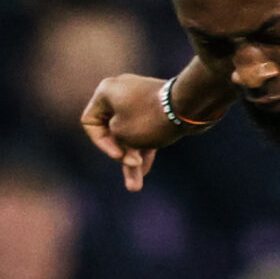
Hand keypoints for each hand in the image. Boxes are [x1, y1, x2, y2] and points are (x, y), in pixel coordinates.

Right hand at [79, 73, 180, 191]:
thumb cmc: (149, 119)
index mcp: (106, 91)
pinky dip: (144, 147)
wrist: (189, 104)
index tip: (118, 154)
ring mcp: (140, 99)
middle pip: (112, 130)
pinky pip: (145, 130)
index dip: (101, 143)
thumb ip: (116, 144)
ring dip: (133, 159)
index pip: (90, 122)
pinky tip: (144, 169)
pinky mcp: (157, 108)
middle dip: (122, 158)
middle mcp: (121, 92)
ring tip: (135, 187)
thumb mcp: (123, 136)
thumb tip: (124, 147)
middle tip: (132, 181)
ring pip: (131, 133)